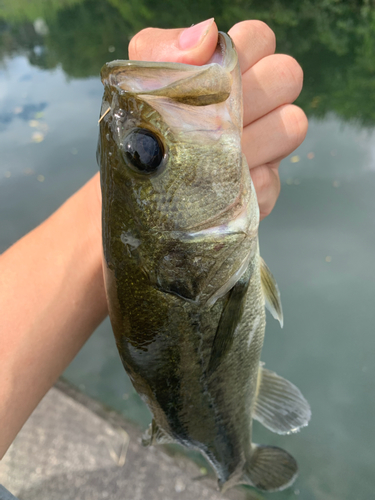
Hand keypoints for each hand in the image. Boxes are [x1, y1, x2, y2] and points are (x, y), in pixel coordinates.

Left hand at [129, 19, 307, 218]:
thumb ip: (164, 50)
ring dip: (248, 141)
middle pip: (288, 75)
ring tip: (207, 154)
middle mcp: (259, 103)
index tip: (210, 75)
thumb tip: (206, 34)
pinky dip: (237, 184)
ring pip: (292, 124)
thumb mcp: (141, 85)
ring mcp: (267, 145)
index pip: (261, 38)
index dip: (240, 51)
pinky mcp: (264, 187)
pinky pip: (270, 180)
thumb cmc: (144, 128)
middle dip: (250, 94)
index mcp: (233, 71)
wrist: (141, 183)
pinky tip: (210, 186)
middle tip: (211, 118)